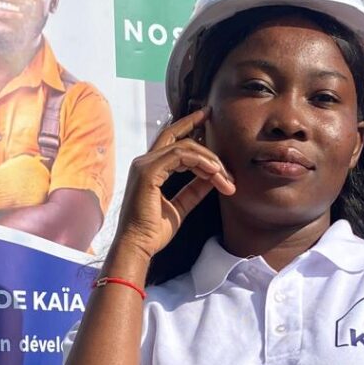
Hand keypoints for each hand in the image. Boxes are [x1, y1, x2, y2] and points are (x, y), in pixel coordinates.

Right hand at [114, 108, 234, 260]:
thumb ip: (194, 190)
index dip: (188, 126)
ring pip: (184, 147)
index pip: (171, 140)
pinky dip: (201, 163)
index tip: (206, 118)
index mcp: (149, 169)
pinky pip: (180, 156)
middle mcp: (144, 162)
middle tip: (226, 156)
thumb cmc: (153, 231)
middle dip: (202, 133)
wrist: (138, 246)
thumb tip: (213, 177)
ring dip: (209, 160)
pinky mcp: (148, 171)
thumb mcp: (180, 206)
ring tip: (225, 176)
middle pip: (178, 138)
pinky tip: (215, 174)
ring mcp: (144, 165)